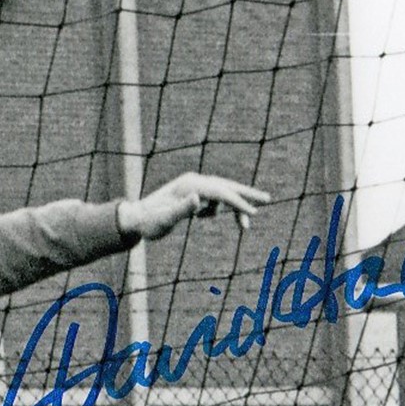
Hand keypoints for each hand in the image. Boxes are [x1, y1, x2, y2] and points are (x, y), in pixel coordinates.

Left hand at [118, 173, 270, 239]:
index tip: (252, 214)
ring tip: (246, 223)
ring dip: (235, 206)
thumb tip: (198, 199)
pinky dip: (218, 209)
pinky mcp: (192, 194)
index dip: (237, 203)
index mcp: (190, 186)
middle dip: (247, 194)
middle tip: (268, 199)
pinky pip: (212, 200)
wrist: (136, 218)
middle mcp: (194, 182)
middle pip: (226, 186)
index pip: (220, 193)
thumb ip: (181, 209)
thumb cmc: (149, 222)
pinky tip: (206, 217)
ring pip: (222, 194)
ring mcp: (193, 187)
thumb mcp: (164, 220)